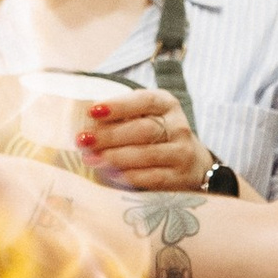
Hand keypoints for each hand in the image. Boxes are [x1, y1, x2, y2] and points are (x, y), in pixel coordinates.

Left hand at [76, 87, 207, 191]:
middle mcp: (178, 127)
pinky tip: (111, 174)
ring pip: (147, 154)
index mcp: (166, 105)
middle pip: (143, 129)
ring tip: (91, 159)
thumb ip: (122, 116)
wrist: (193, 165)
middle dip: (110, 135)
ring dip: (115, 157)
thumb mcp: (146, 117)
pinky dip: (130, 176)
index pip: (144, 100)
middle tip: (83, 140)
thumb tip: (85, 121)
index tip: (92, 111)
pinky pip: (153, 177)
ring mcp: (182, 153)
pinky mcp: (181, 177)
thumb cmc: (157, 136)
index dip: (118, 106)